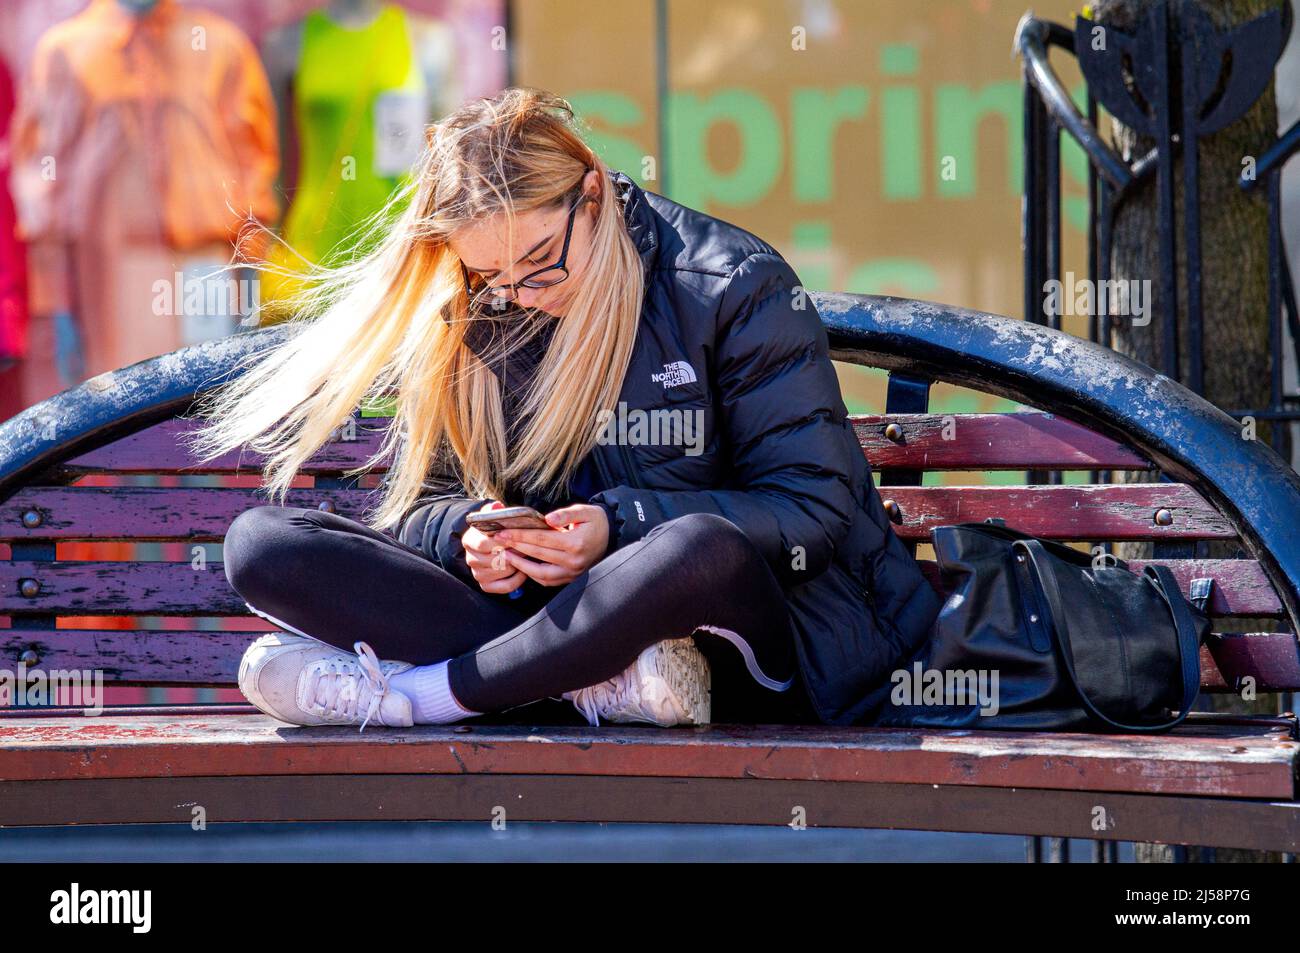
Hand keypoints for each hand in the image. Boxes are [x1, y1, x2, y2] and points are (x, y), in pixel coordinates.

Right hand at [462, 501, 527, 593]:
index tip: (515, 537)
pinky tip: (523, 570)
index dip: (502, 541)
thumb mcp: (492, 517)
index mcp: (469, 540)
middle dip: (514, 552)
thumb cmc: (495, 530)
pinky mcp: (486, 586)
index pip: (483, 543)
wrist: (491, 545)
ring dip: (518, 564)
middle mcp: (470, 559)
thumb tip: (496, 506)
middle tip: (527, 546)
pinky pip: (506, 586)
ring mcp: (477, 574)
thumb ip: (493, 511)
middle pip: (494, 559)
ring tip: (526, 555)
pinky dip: (518, 579)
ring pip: (502, 571)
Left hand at [494, 503, 609, 586]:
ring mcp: (573, 572)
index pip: (542, 539)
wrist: (612, 535)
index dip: (521, 535)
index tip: (504, 531)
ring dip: (522, 565)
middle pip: (538, 554)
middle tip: (499, 540)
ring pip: (541, 573)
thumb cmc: (596, 521)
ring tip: (507, 555)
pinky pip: (548, 580)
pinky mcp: (572, 578)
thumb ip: (565, 514)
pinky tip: (523, 565)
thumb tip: (547, 519)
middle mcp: (573, 561)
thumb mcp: (584, 511)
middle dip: (516, 546)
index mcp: (575, 543)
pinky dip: (533, 574)